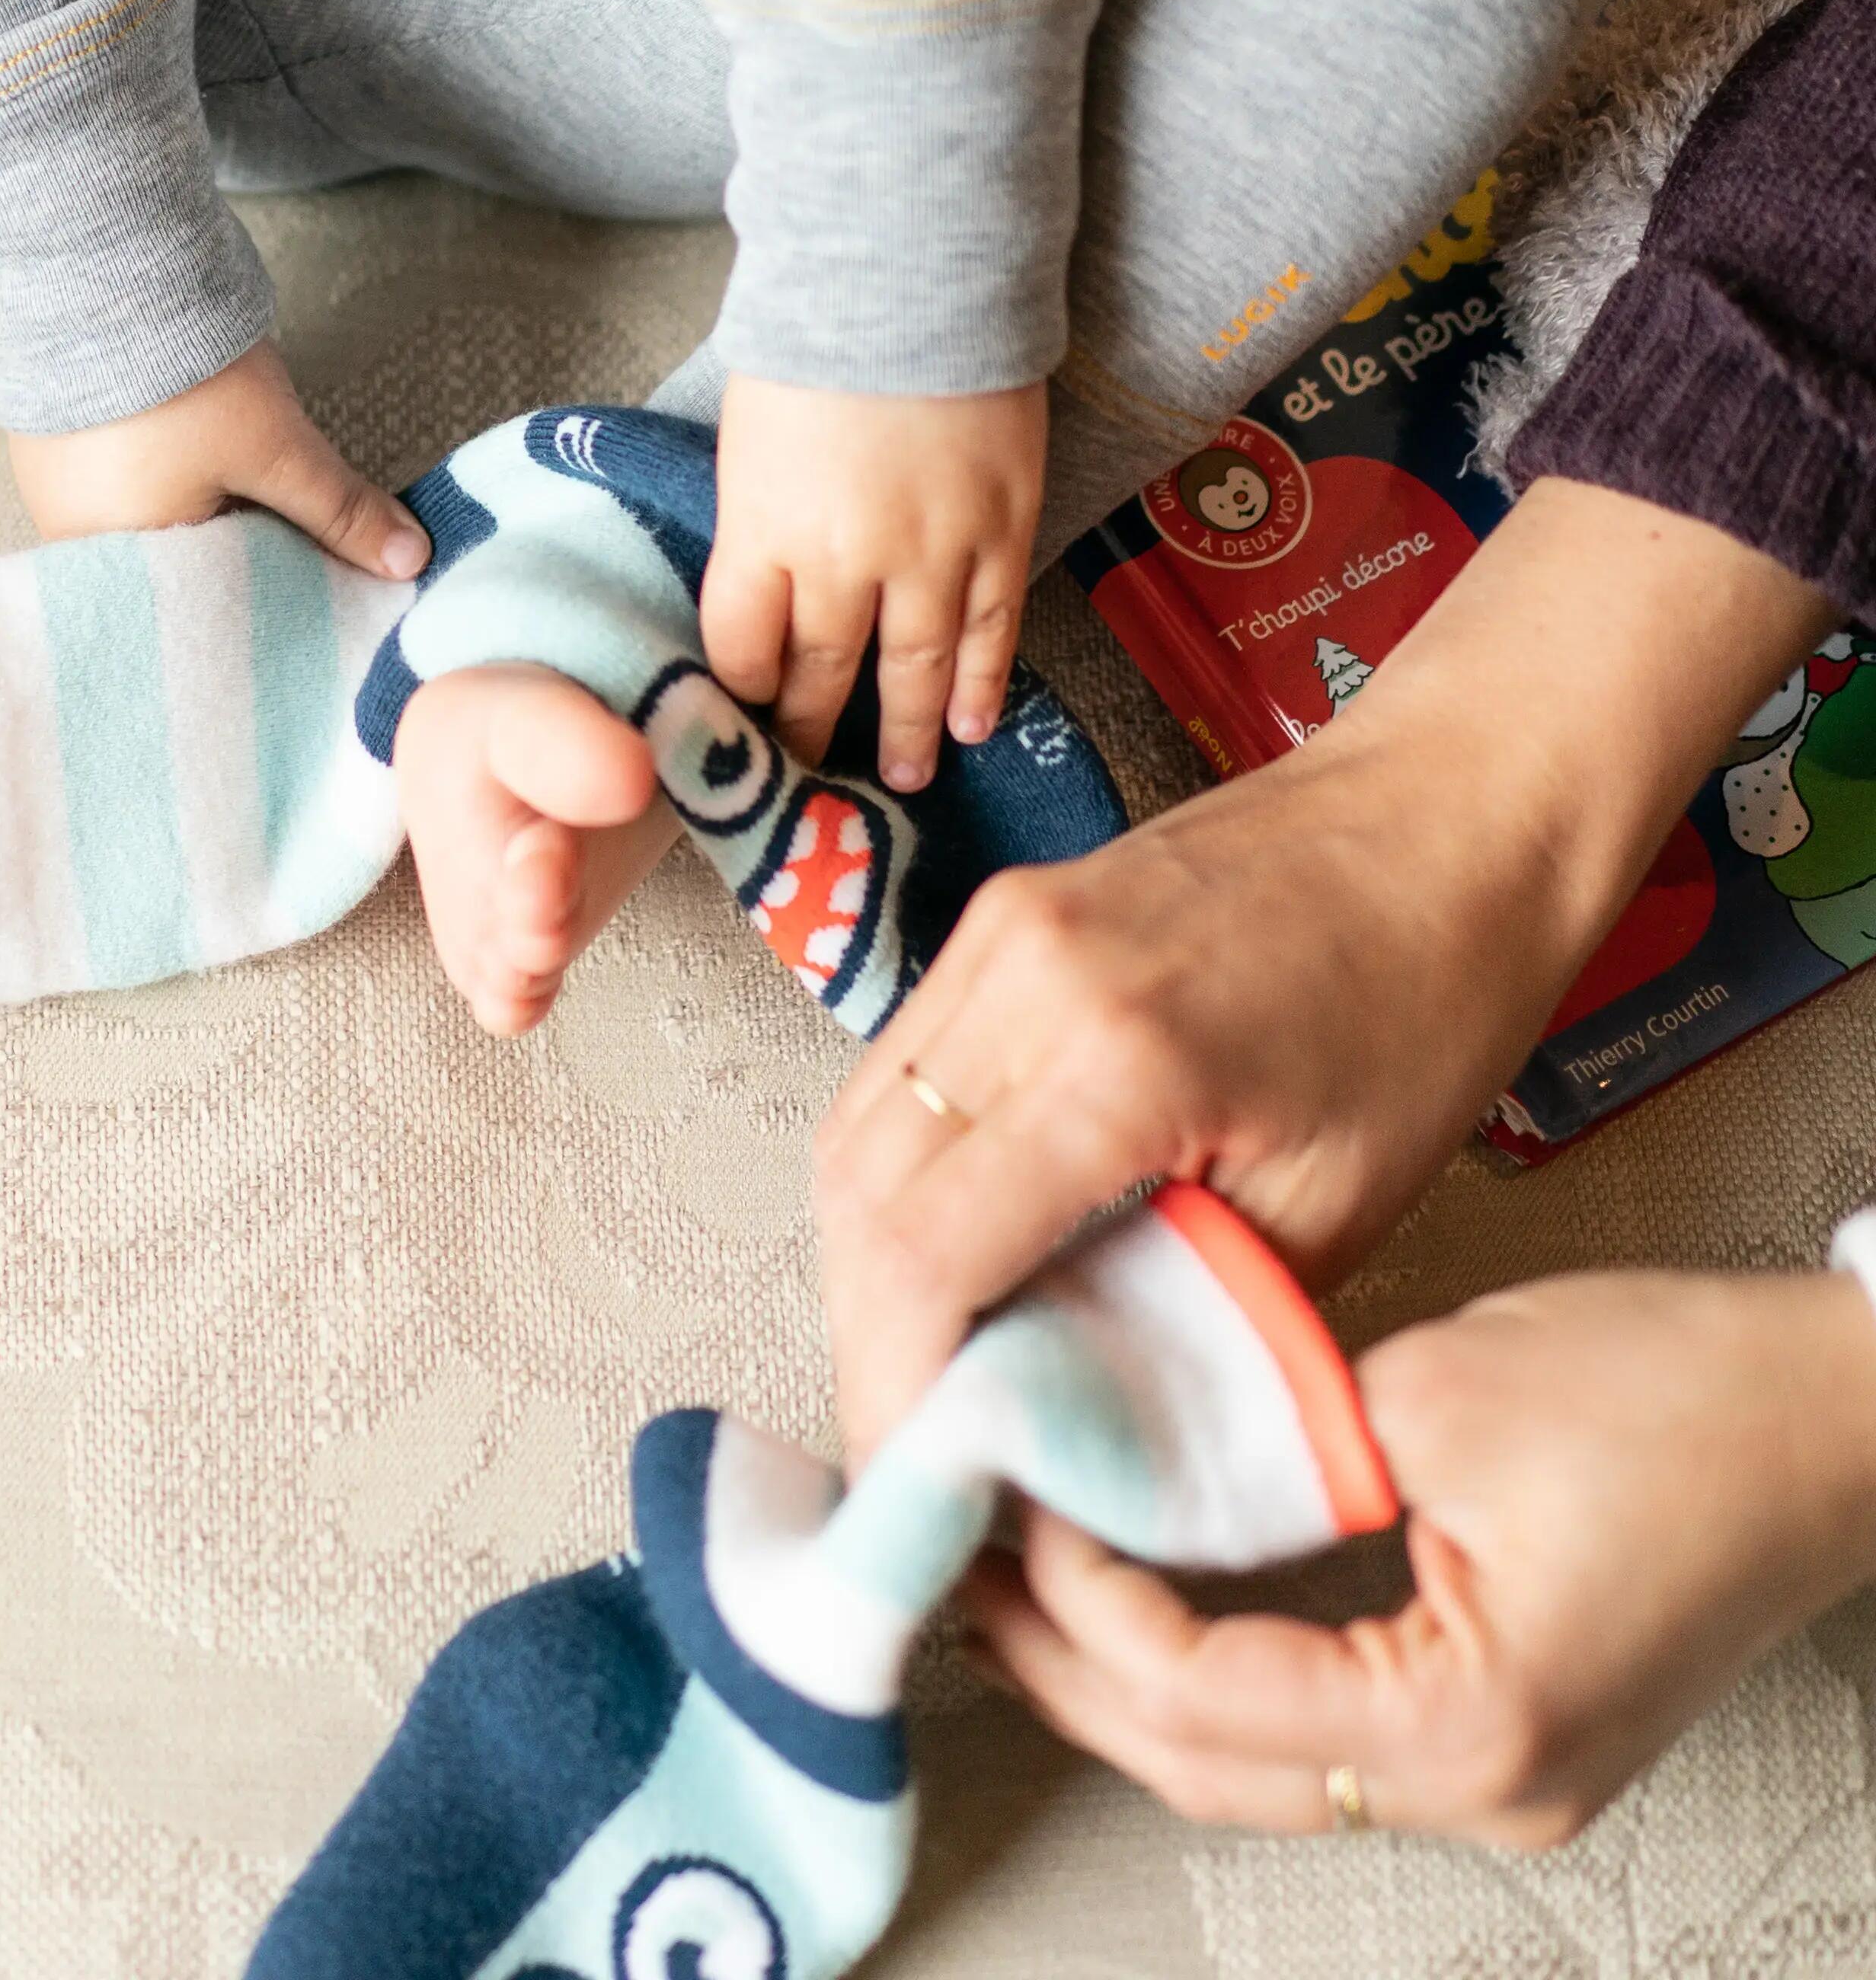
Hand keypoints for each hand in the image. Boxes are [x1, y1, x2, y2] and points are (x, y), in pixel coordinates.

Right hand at [8, 341, 426, 576]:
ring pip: (150, 525)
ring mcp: (52, 495)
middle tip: (284, 518)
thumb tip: (410, 562)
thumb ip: (340, 512)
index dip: (269, 593)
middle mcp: (73, 545)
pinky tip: (189, 448)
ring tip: (232, 472)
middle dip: (235, 549)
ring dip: (196, 507)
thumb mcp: (277, 448)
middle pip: (178, 569)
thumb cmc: (180, 373)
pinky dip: (159, 476)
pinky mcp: (48, 449)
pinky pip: (117, 486)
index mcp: (120, 569)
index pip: (210, 607)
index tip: (319, 578)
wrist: (101, 268)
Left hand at [702, 377, 1044, 785]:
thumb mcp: (746, 438)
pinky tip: (971, 725)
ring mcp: (931, 550)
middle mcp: (844, 559)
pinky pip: (991, 629)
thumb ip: (757, 522)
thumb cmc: (812, 338)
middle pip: (821, 674)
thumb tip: (765, 590)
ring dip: (903, 732)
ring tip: (900, 778)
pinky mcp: (1002, 528)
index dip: (743, 693)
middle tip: (809, 775)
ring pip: (914, 669)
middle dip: (811, 730)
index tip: (744, 719)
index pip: (743, 648)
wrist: (911, 270)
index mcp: (763, 531)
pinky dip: (980, 683)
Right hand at [812, 477, 1834, 1461]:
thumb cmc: (1429, 998)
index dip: (895, 1393)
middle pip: (858, 1195)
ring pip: (856, 1132)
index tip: (922, 1493)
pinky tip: (962, 1250)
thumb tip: (1075, 1430)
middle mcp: (1019, 973)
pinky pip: (900, 1072)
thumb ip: (1189, 1319)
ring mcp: (992, 930)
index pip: (922, 1253)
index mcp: (1116, 1052)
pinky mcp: (995, 919)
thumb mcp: (1334, 1205)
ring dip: (873, 1265)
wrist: (1450, 814)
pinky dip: (905, 1181)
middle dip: (870, 1343)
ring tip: (939, 1368)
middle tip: (923, 1454)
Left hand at [963, 1267, 1875, 1844]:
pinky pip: (1317, 1723)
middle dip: (1065, 1663)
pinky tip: (1139, 1585)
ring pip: (1254, 1760)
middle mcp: (1485, 1790)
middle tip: (957, 1557)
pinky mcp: (1505, 1730)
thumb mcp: (1433, 1397)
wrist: (1839, 1413)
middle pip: (1208, 1764)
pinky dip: (1212, 1660)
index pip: (1199, 1694)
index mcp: (1469, 1728)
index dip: (1076, 1596)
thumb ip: (1270, 1450)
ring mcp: (1500, 1776)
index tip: (1002, 1494)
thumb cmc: (1681, 1394)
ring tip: (1018, 1565)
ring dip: (1126, 1669)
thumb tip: (1135, 1461)